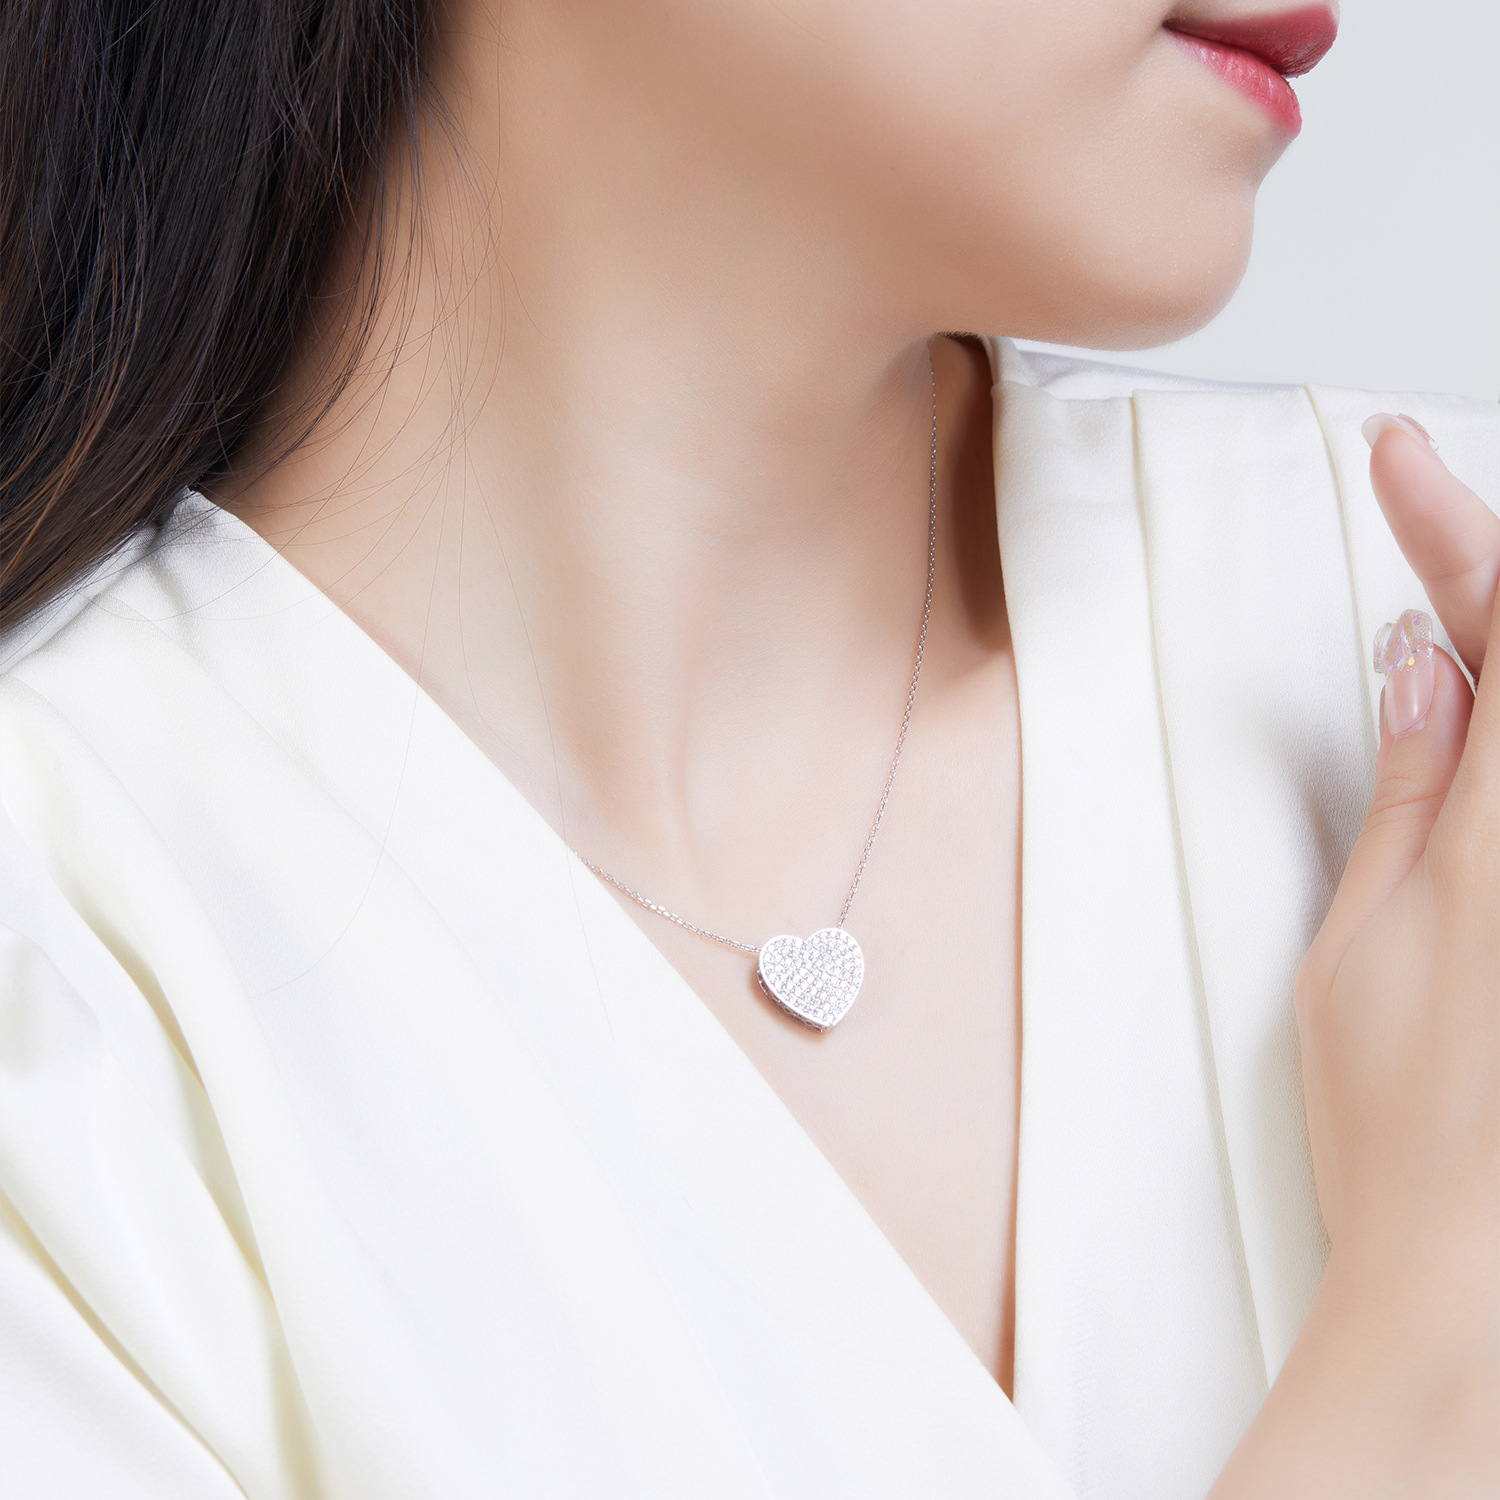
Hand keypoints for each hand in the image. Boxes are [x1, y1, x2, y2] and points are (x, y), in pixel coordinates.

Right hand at [1212, 416, 1499, 1494]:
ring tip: (1463, 626)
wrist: (1480, 1280)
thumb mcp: (1364, 938)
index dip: (1448, 520)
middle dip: (1494, 576)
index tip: (1400, 458)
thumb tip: (1425, 662)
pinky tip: (1480, 720)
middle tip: (1440, 525)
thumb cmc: (1406, 1130)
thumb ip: (1415, 783)